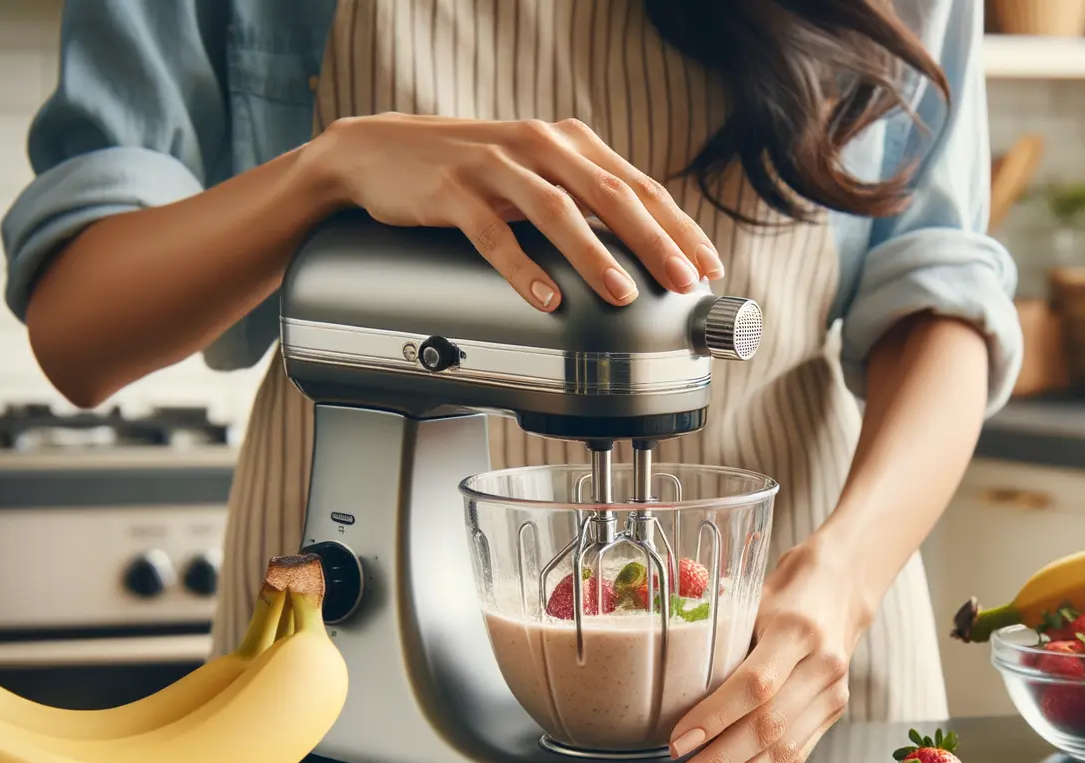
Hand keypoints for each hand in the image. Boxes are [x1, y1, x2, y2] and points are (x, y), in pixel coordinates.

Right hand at [302, 113, 721, 309]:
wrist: (377, 152)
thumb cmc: (467, 171)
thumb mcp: (533, 174)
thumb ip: (581, 199)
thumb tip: (640, 249)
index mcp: (566, 142)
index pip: (638, 184)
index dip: (677, 226)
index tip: (706, 266)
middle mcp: (538, 145)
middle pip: (610, 193)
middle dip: (654, 241)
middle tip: (682, 281)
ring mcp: (494, 166)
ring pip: (557, 211)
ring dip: (594, 255)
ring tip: (622, 293)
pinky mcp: (452, 192)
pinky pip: (493, 234)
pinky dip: (522, 269)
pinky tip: (545, 298)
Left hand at [662, 534, 872, 762]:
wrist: (843, 587)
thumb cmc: (785, 589)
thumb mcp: (751, 597)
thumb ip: (717, 632)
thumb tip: (661, 666)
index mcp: (796, 629)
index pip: (755, 684)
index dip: (713, 718)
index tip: (676, 744)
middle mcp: (821, 665)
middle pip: (768, 727)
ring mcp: (833, 693)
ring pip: (785, 751)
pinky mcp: (834, 713)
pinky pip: (799, 756)